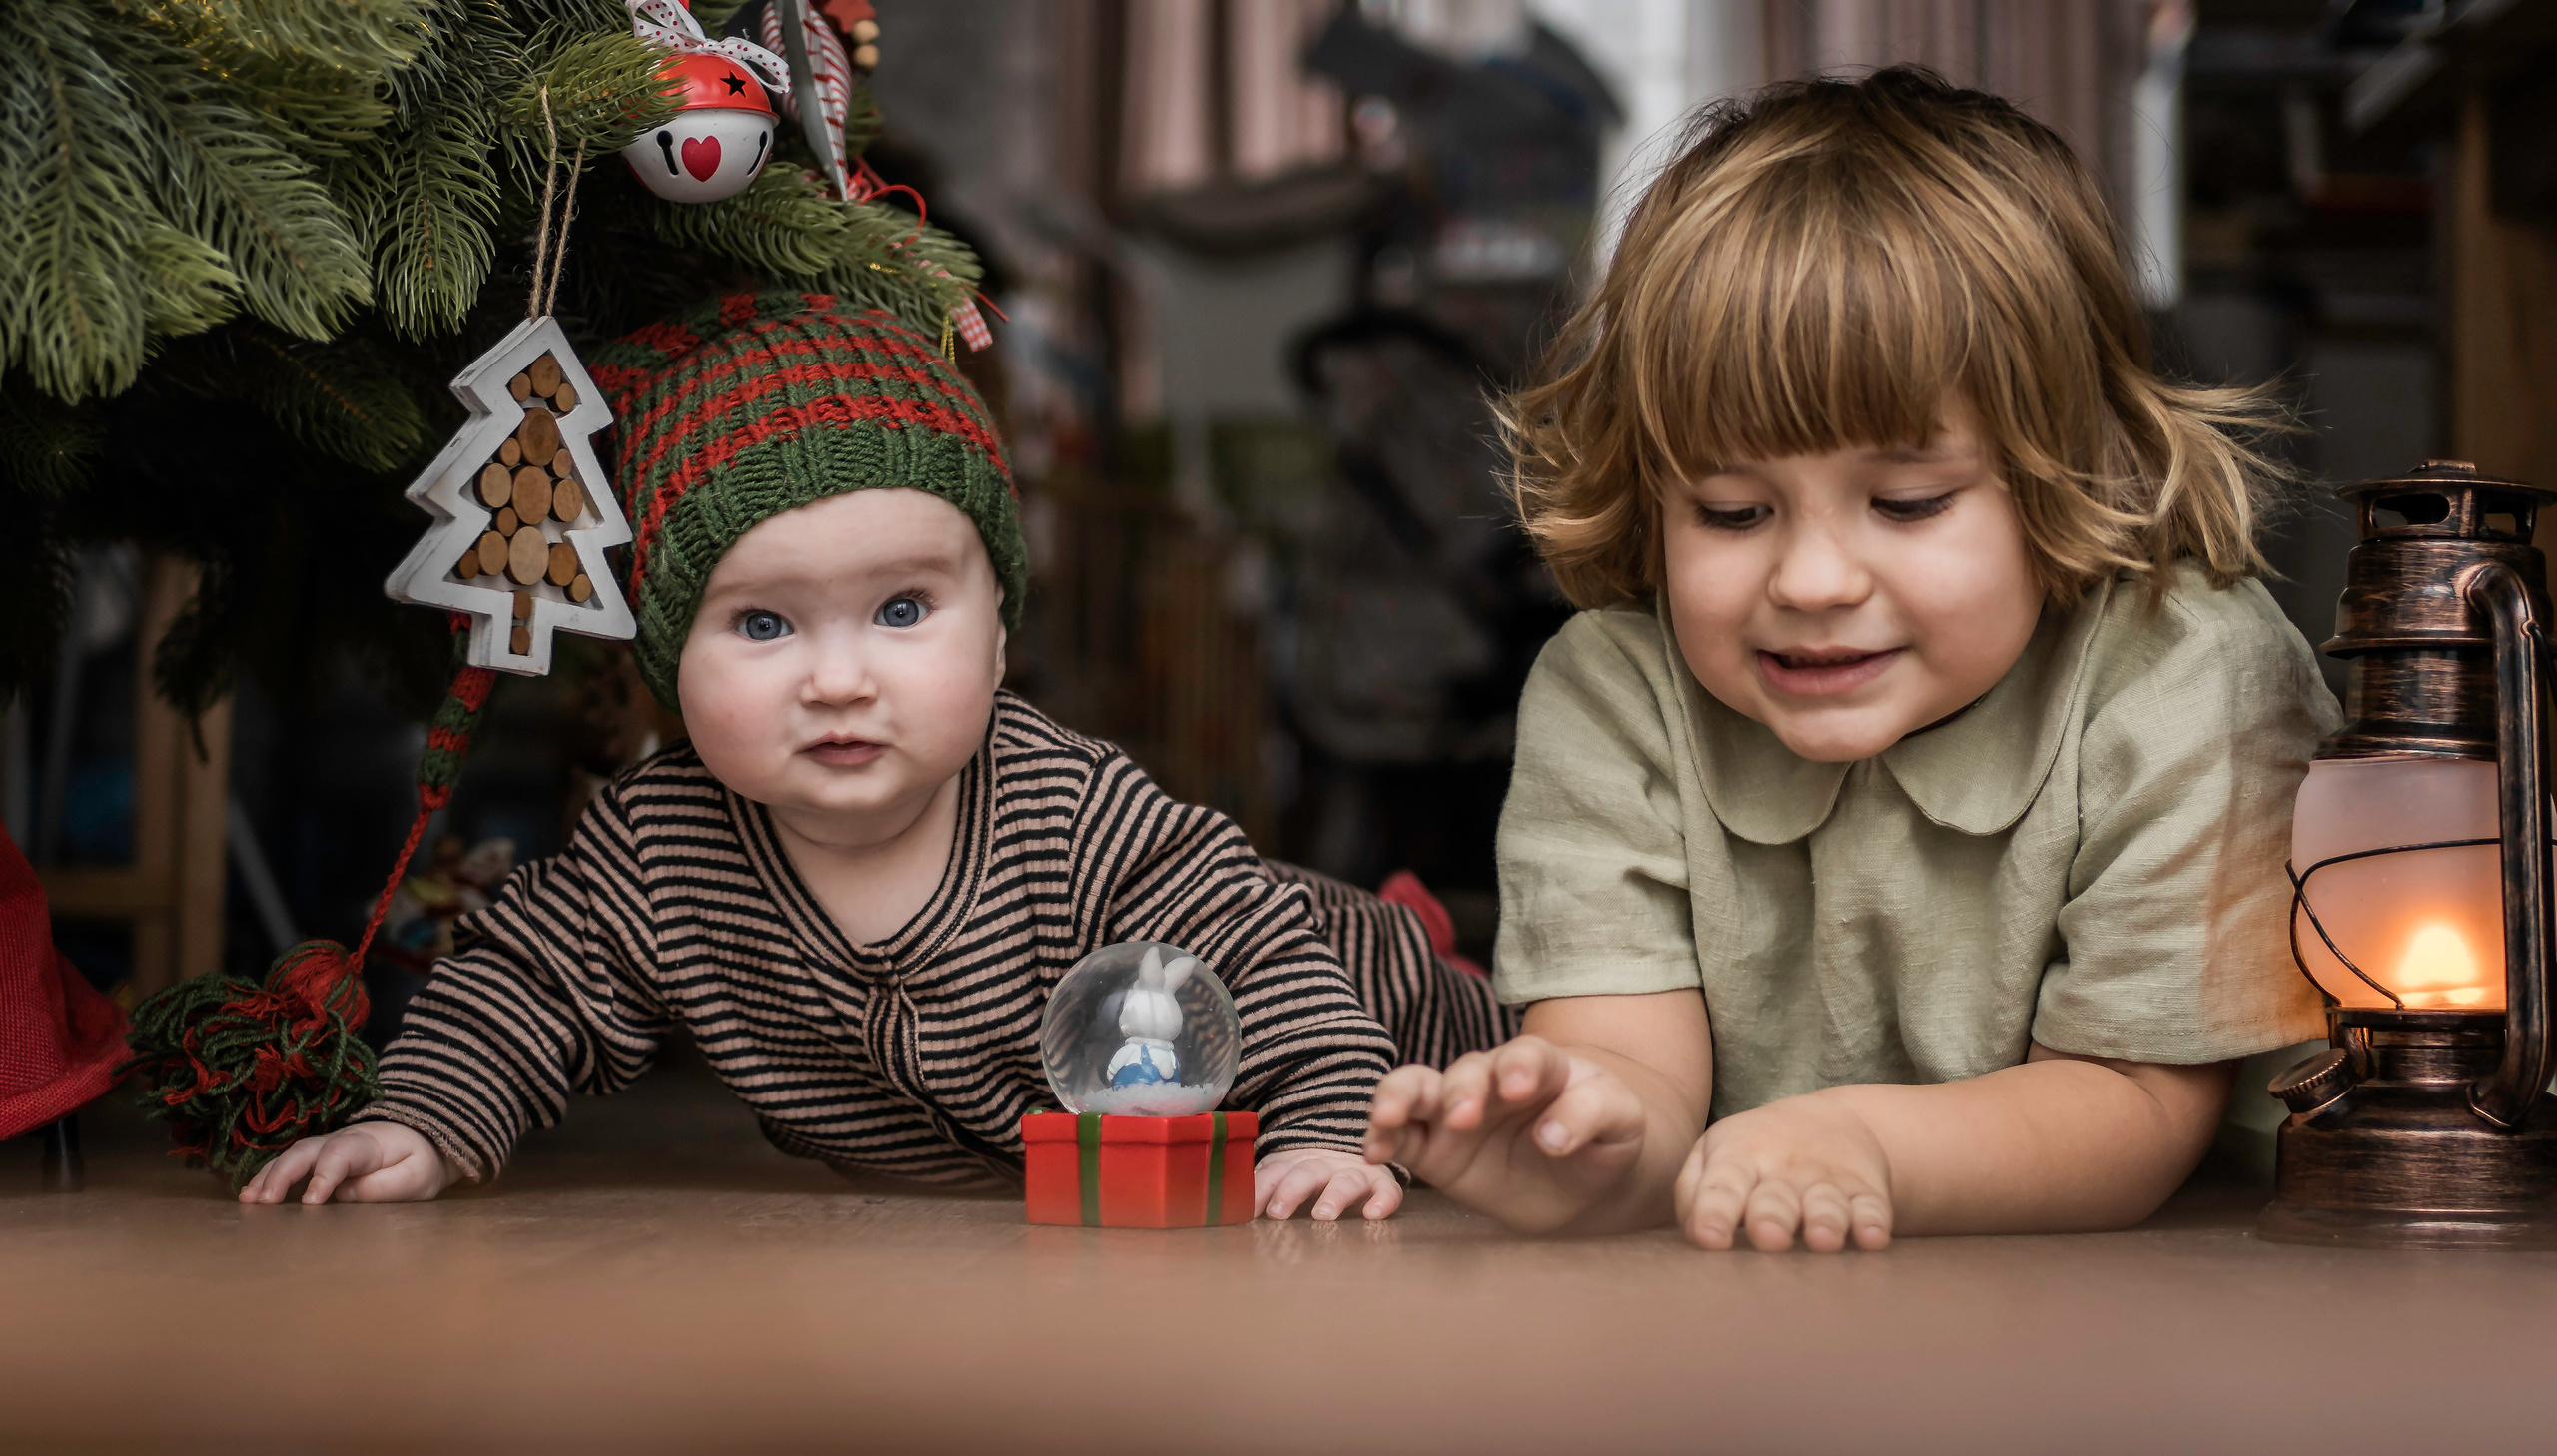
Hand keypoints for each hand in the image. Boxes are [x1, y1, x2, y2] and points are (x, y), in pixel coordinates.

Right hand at [237, 1122, 456, 1205]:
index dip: (324, 1176)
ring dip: (268, 1177)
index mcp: (369, 1144)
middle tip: (263, 1202)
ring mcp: (325, 1146)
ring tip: (249, 1201)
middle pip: (306, 1151)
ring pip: (291, 1156)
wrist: (422, 1141)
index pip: (342, 1154)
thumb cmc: (419, 1163)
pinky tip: (250, 1196)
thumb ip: (386, 1186)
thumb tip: (345, 1195)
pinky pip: (288, 1164)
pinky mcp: (316, 1157)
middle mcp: (341, 1140)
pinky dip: (267, 1177)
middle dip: (283, 1175)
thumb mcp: (417, 1177)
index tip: (312, 1203)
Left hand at [1256, 1147, 1401, 1220]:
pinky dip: (1383, 1200)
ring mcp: (1354, 1173)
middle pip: (1306, 1173)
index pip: (1274, 1173)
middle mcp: (1323, 1166)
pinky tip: (1374, 1215)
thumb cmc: (1308, 1177)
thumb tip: (1229, 1210)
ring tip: (1324, 1215)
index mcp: (1294, 1164)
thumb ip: (1261, 1192)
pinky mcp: (1381, 1183)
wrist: (1354, 1149)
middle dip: (1291, 1191)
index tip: (1248, 1211)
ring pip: (1345, 1181)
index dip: (1260, 1189)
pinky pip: (1387, 1190)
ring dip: (1334, 1196)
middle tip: (1277, 1213)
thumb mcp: (1282, 1178)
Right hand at [1362, 1035, 1646, 1233]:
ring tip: (1388, 1118)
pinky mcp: (1432, 1147)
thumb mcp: (1621, 1125)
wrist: (1581, 1182)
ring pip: (1417, 1089)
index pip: (1527, 1055)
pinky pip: (1399, 1135)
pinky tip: (1374, 1151)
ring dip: (1399, 1098)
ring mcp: (1456, 1111)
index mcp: (1541, 1067)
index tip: (1520, 1090)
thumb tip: (1552, 1137)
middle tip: (1465, 1115)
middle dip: (1462, 1090)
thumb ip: (1594, 1116)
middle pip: (1467, 1071)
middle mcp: (1490, 1081)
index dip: (1520, 1067)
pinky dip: (1381, 1136)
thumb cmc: (1602, 1141)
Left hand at [1674, 1091, 1892, 1251]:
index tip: (1710, 1239)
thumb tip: (1694, 1235)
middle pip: (1775, 1199)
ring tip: (1823, 1241)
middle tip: (1768, 1238)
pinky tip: (1873, 1239)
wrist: (1828, 1123)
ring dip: (1825, 1222)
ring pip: (1825, 1204)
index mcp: (1738, 1159)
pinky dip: (1874, 1223)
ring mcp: (1826, 1180)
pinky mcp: (1866, 1191)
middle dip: (1772, 1219)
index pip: (1722, 1187)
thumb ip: (1692, 1194)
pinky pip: (1871, 1208)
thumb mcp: (1714, 1156)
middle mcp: (1782, 1170)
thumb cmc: (1754, 1153)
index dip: (1715, 1212)